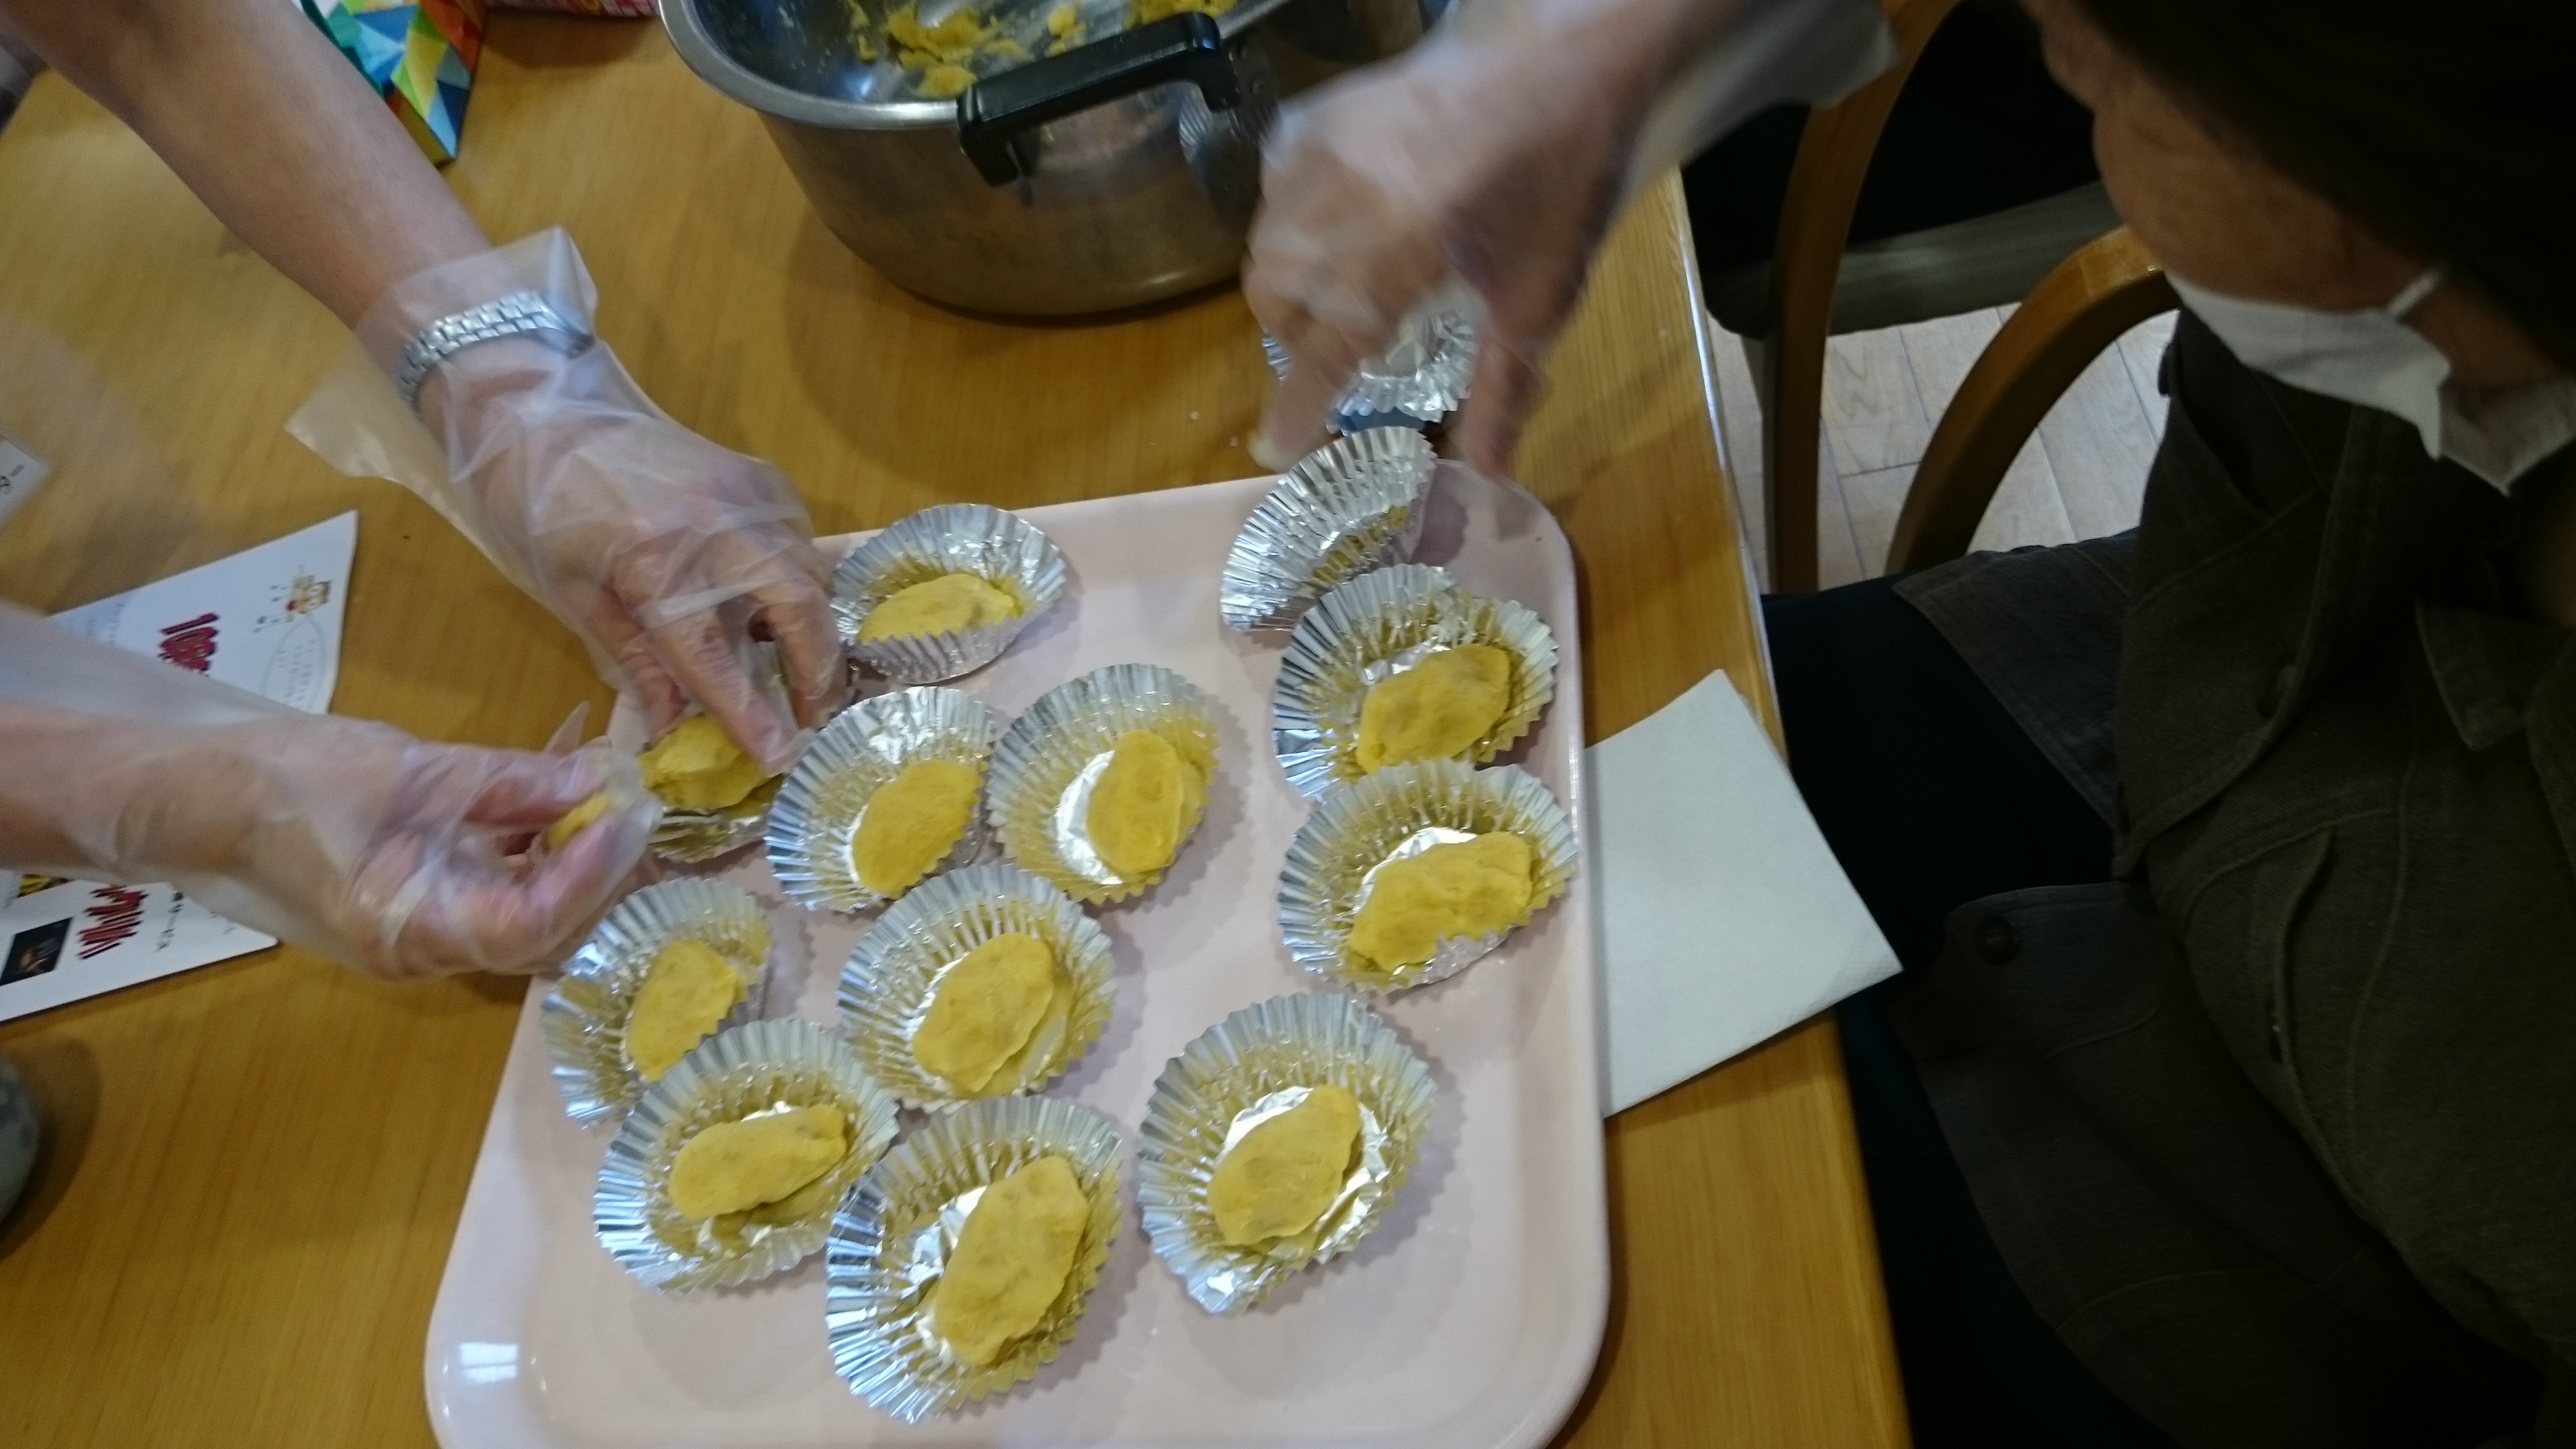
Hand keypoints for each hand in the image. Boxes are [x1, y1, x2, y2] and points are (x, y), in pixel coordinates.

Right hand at [5, 705, 655, 979]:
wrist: (202, 797)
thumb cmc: (289, 781)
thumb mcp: (412, 769)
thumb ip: (512, 781)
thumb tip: (598, 778)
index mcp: (410, 928)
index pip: (531, 923)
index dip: (590, 873)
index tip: (628, 815)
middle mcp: (424, 952)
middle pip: (543, 933)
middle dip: (599, 874)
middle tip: (640, 810)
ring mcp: (423, 938)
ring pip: (529, 919)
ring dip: (575, 867)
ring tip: (615, 806)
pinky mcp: (422, 912)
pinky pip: (499, 897)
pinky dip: (537, 858)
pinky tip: (565, 808)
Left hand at [425, 338, 848, 768]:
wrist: (543, 408)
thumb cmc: (540, 508)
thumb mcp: (574, 595)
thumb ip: (635, 659)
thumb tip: (676, 723)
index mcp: (657, 563)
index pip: (716, 657)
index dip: (749, 712)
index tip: (778, 755)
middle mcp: (718, 527)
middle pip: (797, 607)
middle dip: (816, 669)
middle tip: (815, 715)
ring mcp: (748, 494)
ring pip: (811, 571)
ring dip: (813, 626)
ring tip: (802, 672)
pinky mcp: (759, 476)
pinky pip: (800, 540)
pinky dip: (800, 581)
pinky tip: (778, 606)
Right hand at [1245, 35, 1654, 472]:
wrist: (1561, 57)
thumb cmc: (1562, 179)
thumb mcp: (1541, 295)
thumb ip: (1503, 387)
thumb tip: (1490, 474)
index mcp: (1399, 252)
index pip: (1325, 351)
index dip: (1297, 406)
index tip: (1276, 446)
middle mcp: (1343, 201)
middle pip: (1274, 297)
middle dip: (1295, 337)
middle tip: (1335, 350)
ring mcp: (1322, 149)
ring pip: (1264, 242)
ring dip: (1286, 284)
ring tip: (1333, 292)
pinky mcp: (1319, 114)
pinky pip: (1272, 185)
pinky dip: (1287, 220)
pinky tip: (1333, 226)